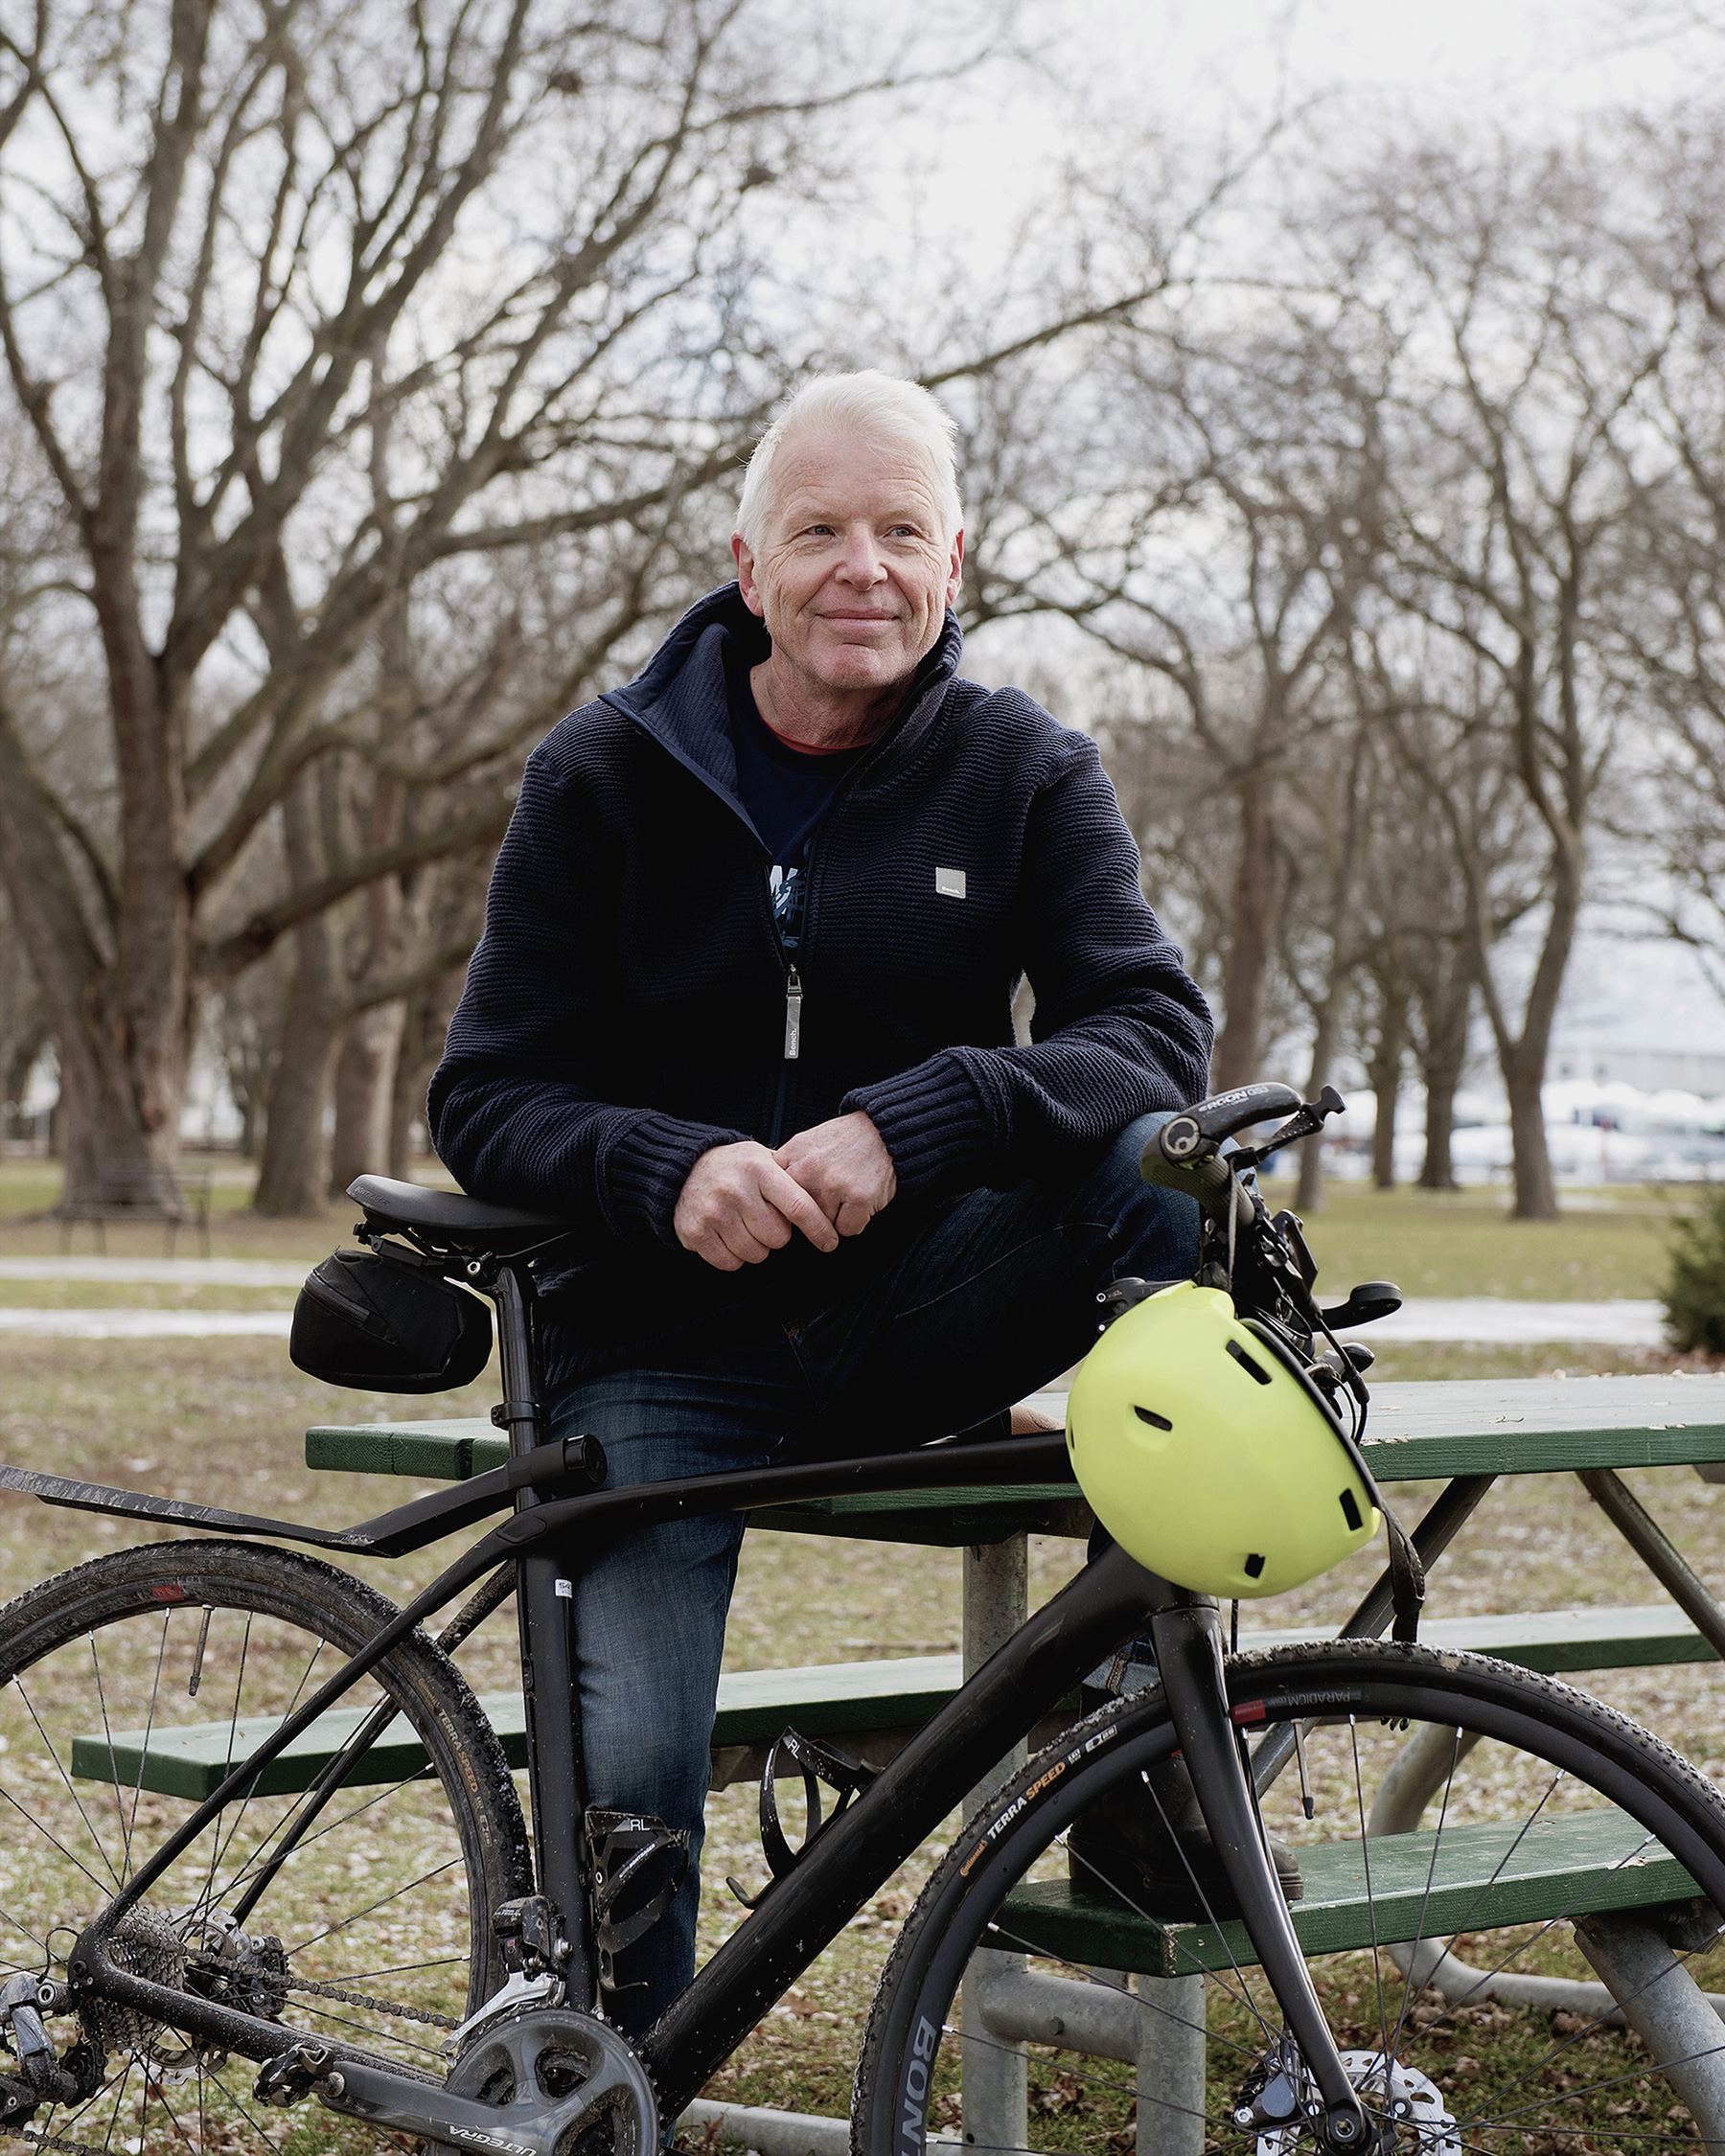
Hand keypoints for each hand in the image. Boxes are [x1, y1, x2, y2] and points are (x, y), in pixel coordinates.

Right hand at [674, 1141, 841, 1271]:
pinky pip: (730, 1263)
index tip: (830, 1243)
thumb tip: (827, 1205)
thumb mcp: (763, 1158)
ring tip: (746, 1227)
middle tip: (766, 1221)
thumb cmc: (735, 1167)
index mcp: (760, 1170)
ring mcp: (714, 1212)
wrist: (684, 1168)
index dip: (819, 1230)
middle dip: (778, 1236)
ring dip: (757, 1248)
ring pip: (755, 1254)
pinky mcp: (696, 1232)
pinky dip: (734, 1257)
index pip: (798, 1206)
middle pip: (778, 1238)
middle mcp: (736, 1189)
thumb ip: (790, 1178)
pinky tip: (729, 1237)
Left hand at [774, 1111, 896, 1238]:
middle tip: (826, 1201)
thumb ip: (784, 1168)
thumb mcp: (805, 1143)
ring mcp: (833, 1185)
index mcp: (790, 1157)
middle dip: (808, 1218)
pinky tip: (860, 1199)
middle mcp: (807, 1171)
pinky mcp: (858, 1198)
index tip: (790, 1211)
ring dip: (835, 1218)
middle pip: (796, 1218)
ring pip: (823, 1227)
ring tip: (846, 1193)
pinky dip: (856, 1221)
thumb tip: (762, 1199)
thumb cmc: (843, 1141)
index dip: (781, 1210)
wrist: (883, 1131)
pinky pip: (848, 1230)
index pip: (771, 1200)